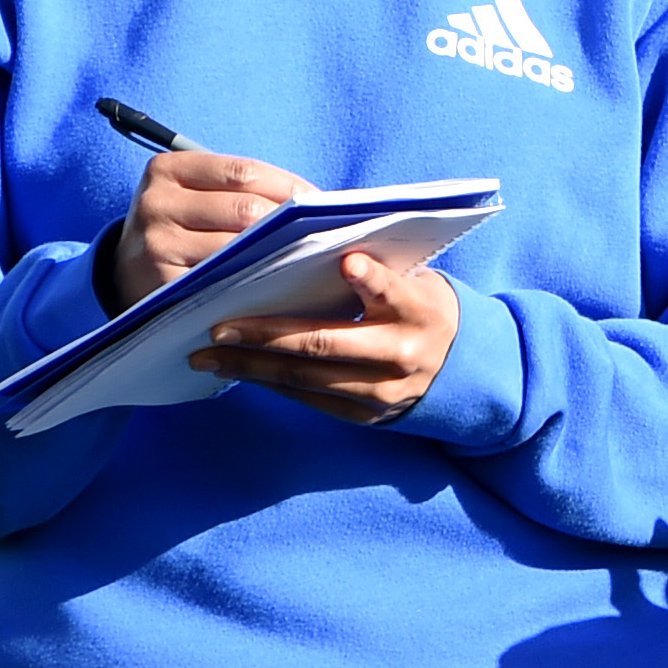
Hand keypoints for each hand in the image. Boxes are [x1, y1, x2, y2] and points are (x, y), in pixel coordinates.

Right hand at [96, 143, 307, 312]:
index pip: (244, 172)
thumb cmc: (180, 225)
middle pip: (245, 211)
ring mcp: (157, 246)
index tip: (322, 202)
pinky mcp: (162, 285)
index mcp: (168, 169)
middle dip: (290, 223)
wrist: (125, 271)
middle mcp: (157, 203)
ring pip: (238, 249)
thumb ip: (239, 188)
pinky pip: (223, 282)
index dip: (290, 187)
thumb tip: (314, 196)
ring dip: (278, 255)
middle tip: (321, 235)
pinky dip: (254, 282)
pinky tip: (275, 283)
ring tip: (306, 259)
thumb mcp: (194, 194)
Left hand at [193, 249, 462, 425]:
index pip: (393, 292)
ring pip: (306, 379)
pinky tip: (237, 369)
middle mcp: (402, 355)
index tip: (347, 262)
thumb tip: (321, 252)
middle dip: (266, 336)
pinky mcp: (365, 415)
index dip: (371, 280)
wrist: (458, 367)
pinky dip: (269, 383)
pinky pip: (308, 399)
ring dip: (251, 367)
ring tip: (208, 355)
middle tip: (218, 328)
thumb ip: (375, 271)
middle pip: (325, 344)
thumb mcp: (414, 279)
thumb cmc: (419, 307)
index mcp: (418, 311)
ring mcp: (382, 392)